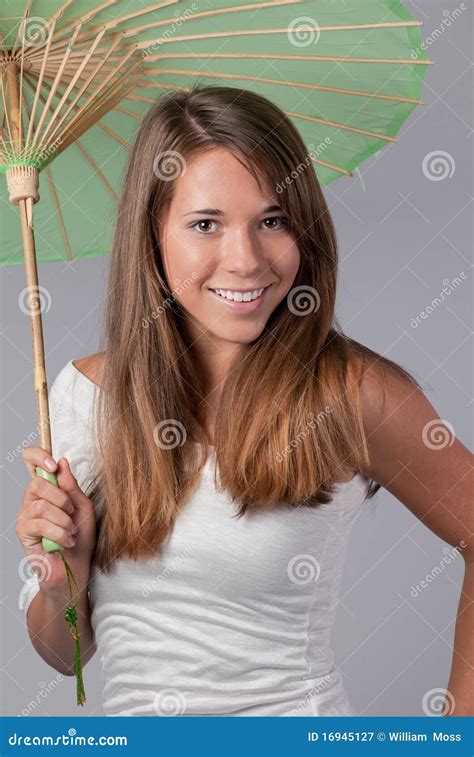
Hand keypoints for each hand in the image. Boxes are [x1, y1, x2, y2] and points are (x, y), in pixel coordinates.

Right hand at [17, 447, 96, 597]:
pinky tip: (66, 541)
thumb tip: (62, 463)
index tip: (53, 464)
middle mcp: (32, 499)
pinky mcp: (24, 534)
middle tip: (72, 513)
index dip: (38, 456)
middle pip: (37, 482)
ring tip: (71, 532)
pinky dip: (59, 532)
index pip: (31, 461)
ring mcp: (25, 516)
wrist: (76, 569)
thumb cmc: (81, 538)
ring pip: (41, 505)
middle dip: (61, 498)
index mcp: (47, 489)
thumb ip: (72, 486)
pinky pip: (40, 524)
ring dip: (63, 520)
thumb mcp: (84, 508)